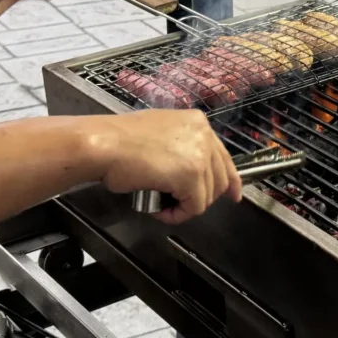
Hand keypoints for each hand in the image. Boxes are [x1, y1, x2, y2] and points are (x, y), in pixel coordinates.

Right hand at [91, 110, 242, 224]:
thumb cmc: (118, 141)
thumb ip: (181, 147)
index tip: (233, 195)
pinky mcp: (191, 175)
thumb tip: (187, 167)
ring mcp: (200, 154)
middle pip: (220, 178)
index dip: (230, 180)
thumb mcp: (160, 134)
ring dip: (186, 206)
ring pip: (208, 195)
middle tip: (180, 205)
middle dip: (204, 197)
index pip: (223, 156)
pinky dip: (178, 214)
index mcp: (197, 122)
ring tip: (162, 203)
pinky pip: (194, 206)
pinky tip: (161, 210)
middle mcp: (204, 134)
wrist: (103, 144)